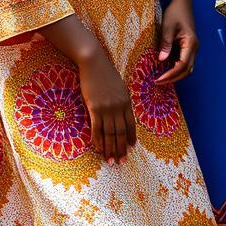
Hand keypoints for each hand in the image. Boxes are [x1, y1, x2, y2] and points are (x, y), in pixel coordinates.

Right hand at [78, 47, 135, 162]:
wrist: (95, 64)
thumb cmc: (106, 74)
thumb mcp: (119, 88)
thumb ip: (120, 101)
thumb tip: (120, 114)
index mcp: (126, 102)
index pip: (130, 124)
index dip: (130, 137)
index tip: (130, 148)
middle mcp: (119, 107)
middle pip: (121, 132)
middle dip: (121, 148)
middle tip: (121, 161)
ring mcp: (107, 108)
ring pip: (110, 133)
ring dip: (110, 149)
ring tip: (111, 161)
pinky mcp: (94, 108)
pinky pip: (97, 128)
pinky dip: (98, 141)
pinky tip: (99, 149)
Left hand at [154, 0, 199, 83]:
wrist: (182, 3)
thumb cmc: (175, 13)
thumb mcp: (168, 27)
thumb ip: (166, 43)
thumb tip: (162, 60)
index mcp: (191, 43)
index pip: (182, 65)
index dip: (170, 75)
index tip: (158, 80)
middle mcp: (194, 48)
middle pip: (187, 70)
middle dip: (173, 78)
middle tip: (157, 82)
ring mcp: (192, 48)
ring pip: (187, 67)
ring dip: (175, 75)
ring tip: (160, 78)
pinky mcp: (188, 47)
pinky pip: (184, 62)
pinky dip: (175, 68)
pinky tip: (164, 69)